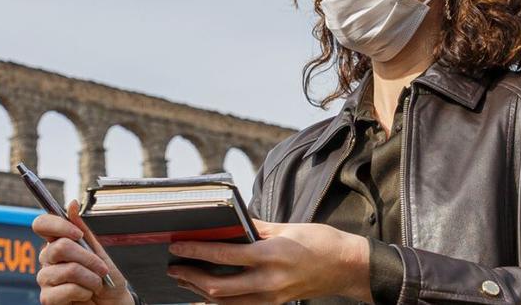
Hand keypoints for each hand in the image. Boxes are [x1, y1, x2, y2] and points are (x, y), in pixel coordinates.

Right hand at [33, 200, 131, 304]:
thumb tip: (72, 204)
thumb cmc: (107, 278)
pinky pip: (67, 290)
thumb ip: (84, 229)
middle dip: (88, 258)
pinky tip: (85, 295)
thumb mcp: (100, 250)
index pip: (42, 224)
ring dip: (90, 278)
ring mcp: (46, 279)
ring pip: (68, 269)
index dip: (58, 226)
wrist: (114, 303)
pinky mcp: (48, 299)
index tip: (78, 234)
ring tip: (95, 284)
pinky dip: (84, 292)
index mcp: (57, 242)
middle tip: (100, 268)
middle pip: (60, 247)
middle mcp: (48, 259)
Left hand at [166, 219, 371, 303]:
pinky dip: (219, 301)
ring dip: (200, 291)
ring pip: (226, 302)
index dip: (197, 252)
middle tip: (172, 267)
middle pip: (219, 287)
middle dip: (191, 277)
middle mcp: (269, 281)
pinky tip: (204, 294)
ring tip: (182, 279)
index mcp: (271, 255)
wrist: (348, 267)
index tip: (177, 247)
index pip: (225, 256)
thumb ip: (253, 229)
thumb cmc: (319, 242)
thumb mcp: (285, 227)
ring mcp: (272, 297)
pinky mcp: (274, 304)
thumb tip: (225, 223)